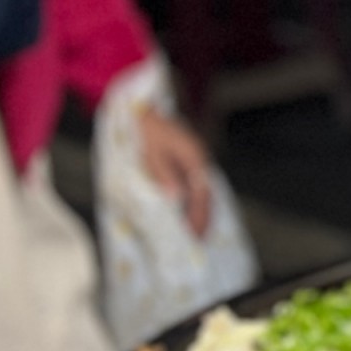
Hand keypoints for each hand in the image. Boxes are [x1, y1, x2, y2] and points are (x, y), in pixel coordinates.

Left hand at [134, 102, 214, 236]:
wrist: (144, 110)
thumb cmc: (146, 131)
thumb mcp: (150, 153)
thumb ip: (163, 175)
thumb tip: (176, 198)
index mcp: (193, 158)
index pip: (201, 193)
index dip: (198, 215)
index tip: (194, 234)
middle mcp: (199, 160)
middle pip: (206, 194)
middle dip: (202, 217)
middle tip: (197, 239)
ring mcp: (196, 160)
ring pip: (203, 190)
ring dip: (200, 210)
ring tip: (196, 231)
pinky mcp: (190, 160)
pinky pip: (196, 184)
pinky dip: (195, 200)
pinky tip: (189, 210)